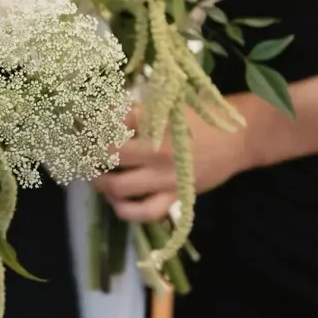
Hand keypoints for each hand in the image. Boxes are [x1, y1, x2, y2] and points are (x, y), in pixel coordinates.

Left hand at [93, 96, 260, 222]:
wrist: (240, 137)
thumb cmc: (199, 116)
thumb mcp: (166, 104)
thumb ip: (134, 110)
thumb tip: (98, 112)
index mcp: (154, 122)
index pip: (108, 123)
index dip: (87, 123)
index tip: (77, 121)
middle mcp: (157, 152)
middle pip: (107, 156)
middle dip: (87, 152)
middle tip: (82, 149)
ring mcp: (166, 178)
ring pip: (118, 186)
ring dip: (99, 181)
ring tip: (94, 174)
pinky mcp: (176, 196)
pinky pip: (145, 212)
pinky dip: (124, 210)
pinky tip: (115, 201)